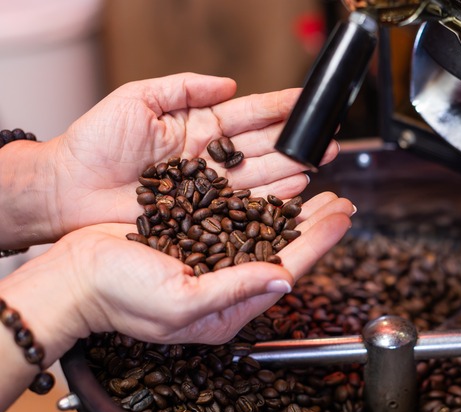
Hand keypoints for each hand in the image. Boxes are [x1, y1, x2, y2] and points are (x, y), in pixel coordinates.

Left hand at [0, 73, 338, 246]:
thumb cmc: (95, 142)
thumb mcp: (137, 99)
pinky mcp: (204, 216)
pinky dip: (272, 198)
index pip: (248, 114)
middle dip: (298, 141)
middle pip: (264, 146)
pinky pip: (244, 206)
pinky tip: (295, 189)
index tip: (308, 102)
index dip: (279, 108)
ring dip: (293, 169)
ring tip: (321, 161)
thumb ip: (184, 87)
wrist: (68, 189)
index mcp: (198, 126)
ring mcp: (210, 187)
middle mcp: (211, 157)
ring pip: (261, 175)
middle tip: (329, 137)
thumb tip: (228, 84)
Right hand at [0, 191, 351, 411]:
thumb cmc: (118, 295)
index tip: (343, 216)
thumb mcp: (180, 300)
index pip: (287, 269)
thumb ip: (234, 290)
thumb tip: (283, 280)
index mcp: (228, 307)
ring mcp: (212, 264)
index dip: (318, 242)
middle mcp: (226, 286)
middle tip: (341, 201)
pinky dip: (263, 208)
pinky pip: (239, 224)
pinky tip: (276, 195)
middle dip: (315, 226)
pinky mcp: (196, 243)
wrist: (73, 276)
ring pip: (266, 236)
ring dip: (294, 214)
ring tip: (320, 194)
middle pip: (284, 251)